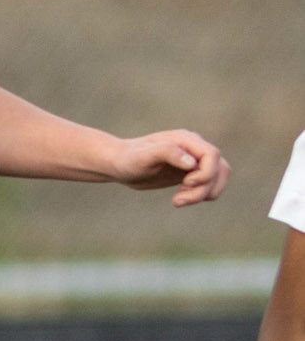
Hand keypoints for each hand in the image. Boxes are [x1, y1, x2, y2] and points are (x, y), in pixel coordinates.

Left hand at [109, 130, 229, 205]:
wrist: (120, 165)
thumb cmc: (129, 159)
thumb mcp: (144, 156)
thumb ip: (168, 153)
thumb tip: (192, 163)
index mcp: (186, 140)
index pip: (213, 155)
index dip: (205, 173)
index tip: (185, 184)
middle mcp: (194, 149)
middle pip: (219, 169)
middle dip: (204, 188)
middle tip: (178, 199)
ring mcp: (194, 161)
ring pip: (218, 178)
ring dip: (204, 194)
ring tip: (178, 200)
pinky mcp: (190, 173)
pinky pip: (209, 185)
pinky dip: (201, 195)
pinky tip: (179, 198)